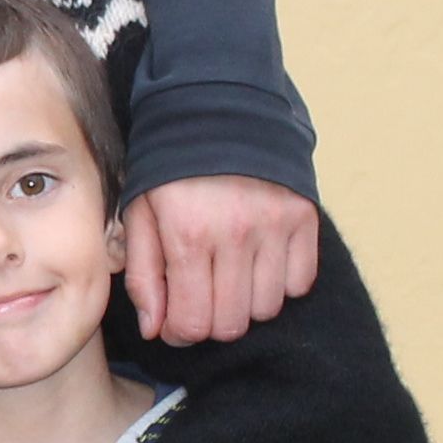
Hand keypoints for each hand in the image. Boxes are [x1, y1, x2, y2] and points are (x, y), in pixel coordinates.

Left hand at [122, 177, 318, 342]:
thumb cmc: (169, 166)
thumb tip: (155, 330)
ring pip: (267, 309)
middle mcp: (236, 234)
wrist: (216, 108)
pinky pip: (300, 283)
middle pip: (232, 324)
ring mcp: (275, 226)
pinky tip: (259, 262)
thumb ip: (144, 276)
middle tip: (202, 300)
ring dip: (246, 304)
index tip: (176, 323)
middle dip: (211, 322)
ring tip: (229, 277)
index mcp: (188, 235)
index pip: (193, 322)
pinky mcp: (303, 216)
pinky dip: (281, 284)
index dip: (181, 333)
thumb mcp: (139, 214)